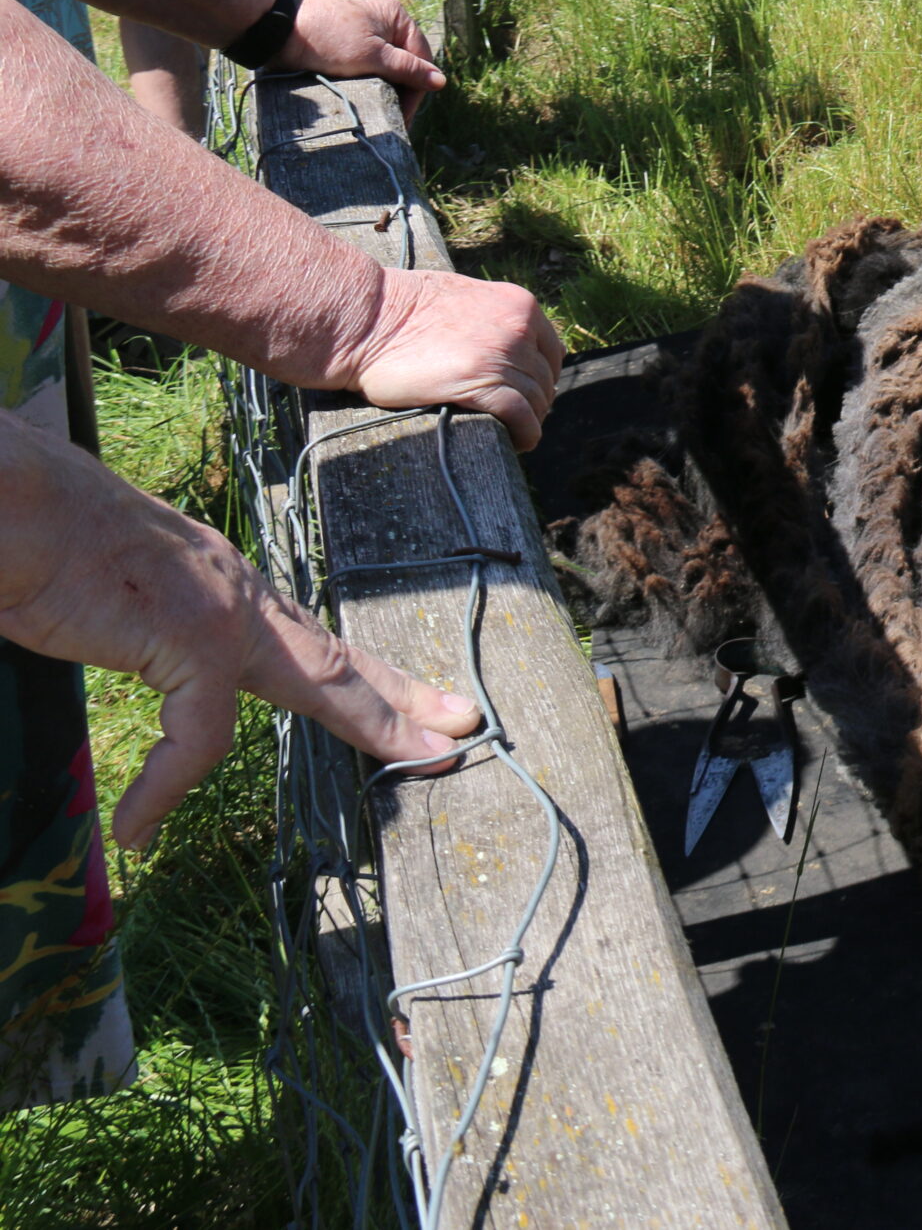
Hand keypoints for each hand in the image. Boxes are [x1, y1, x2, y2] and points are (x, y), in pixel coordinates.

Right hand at [0, 418, 481, 850]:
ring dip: (374, 723)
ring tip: (420, 760)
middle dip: (404, 697)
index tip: (418, 698)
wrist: (10, 501)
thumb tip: (148, 653)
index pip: (310, 638)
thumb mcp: (110, 593)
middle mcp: (236, 594)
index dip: (367, 674)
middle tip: (466, 726)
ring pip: (322, 684)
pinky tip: (135, 829)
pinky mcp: (188, 639)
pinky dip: (163, 789)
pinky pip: (197, 738)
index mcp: (221, 586)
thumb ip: (146, 627)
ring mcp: (220, 615)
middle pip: (338, 658)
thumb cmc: (39, 542)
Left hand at [273, 0, 445, 119]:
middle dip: (401, 91)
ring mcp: (366, 35)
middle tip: (392, 119)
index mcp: (397, 17)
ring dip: (384, 90)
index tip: (405, 116)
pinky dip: (369, 84)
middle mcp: (385, 24)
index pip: (421, 58)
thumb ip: (407, 69)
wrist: (277, 27)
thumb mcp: (372, 55)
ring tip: (378, 111)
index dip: (417, 88)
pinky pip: (368, 69)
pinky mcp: (348, 46)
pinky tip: (365, 98)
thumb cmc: (327, 36)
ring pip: (387, 69)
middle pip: (406, 64)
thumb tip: (441, 81)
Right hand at [341, 268, 565, 449]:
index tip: (529, 393)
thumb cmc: (401, 308)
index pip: (551, 351)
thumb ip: (493, 318)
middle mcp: (519, 328)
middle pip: (544, 379)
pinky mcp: (483, 384)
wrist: (365, 318)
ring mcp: (503, 356)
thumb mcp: (463, 298)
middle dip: (536, 402)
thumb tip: (510, 345)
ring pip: (536, 400)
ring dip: (530, 421)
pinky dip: (525, 434)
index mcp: (519, 305)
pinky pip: (521, 417)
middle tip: (520, 419)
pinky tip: (518, 443)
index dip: (542, 377)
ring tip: (516, 433)